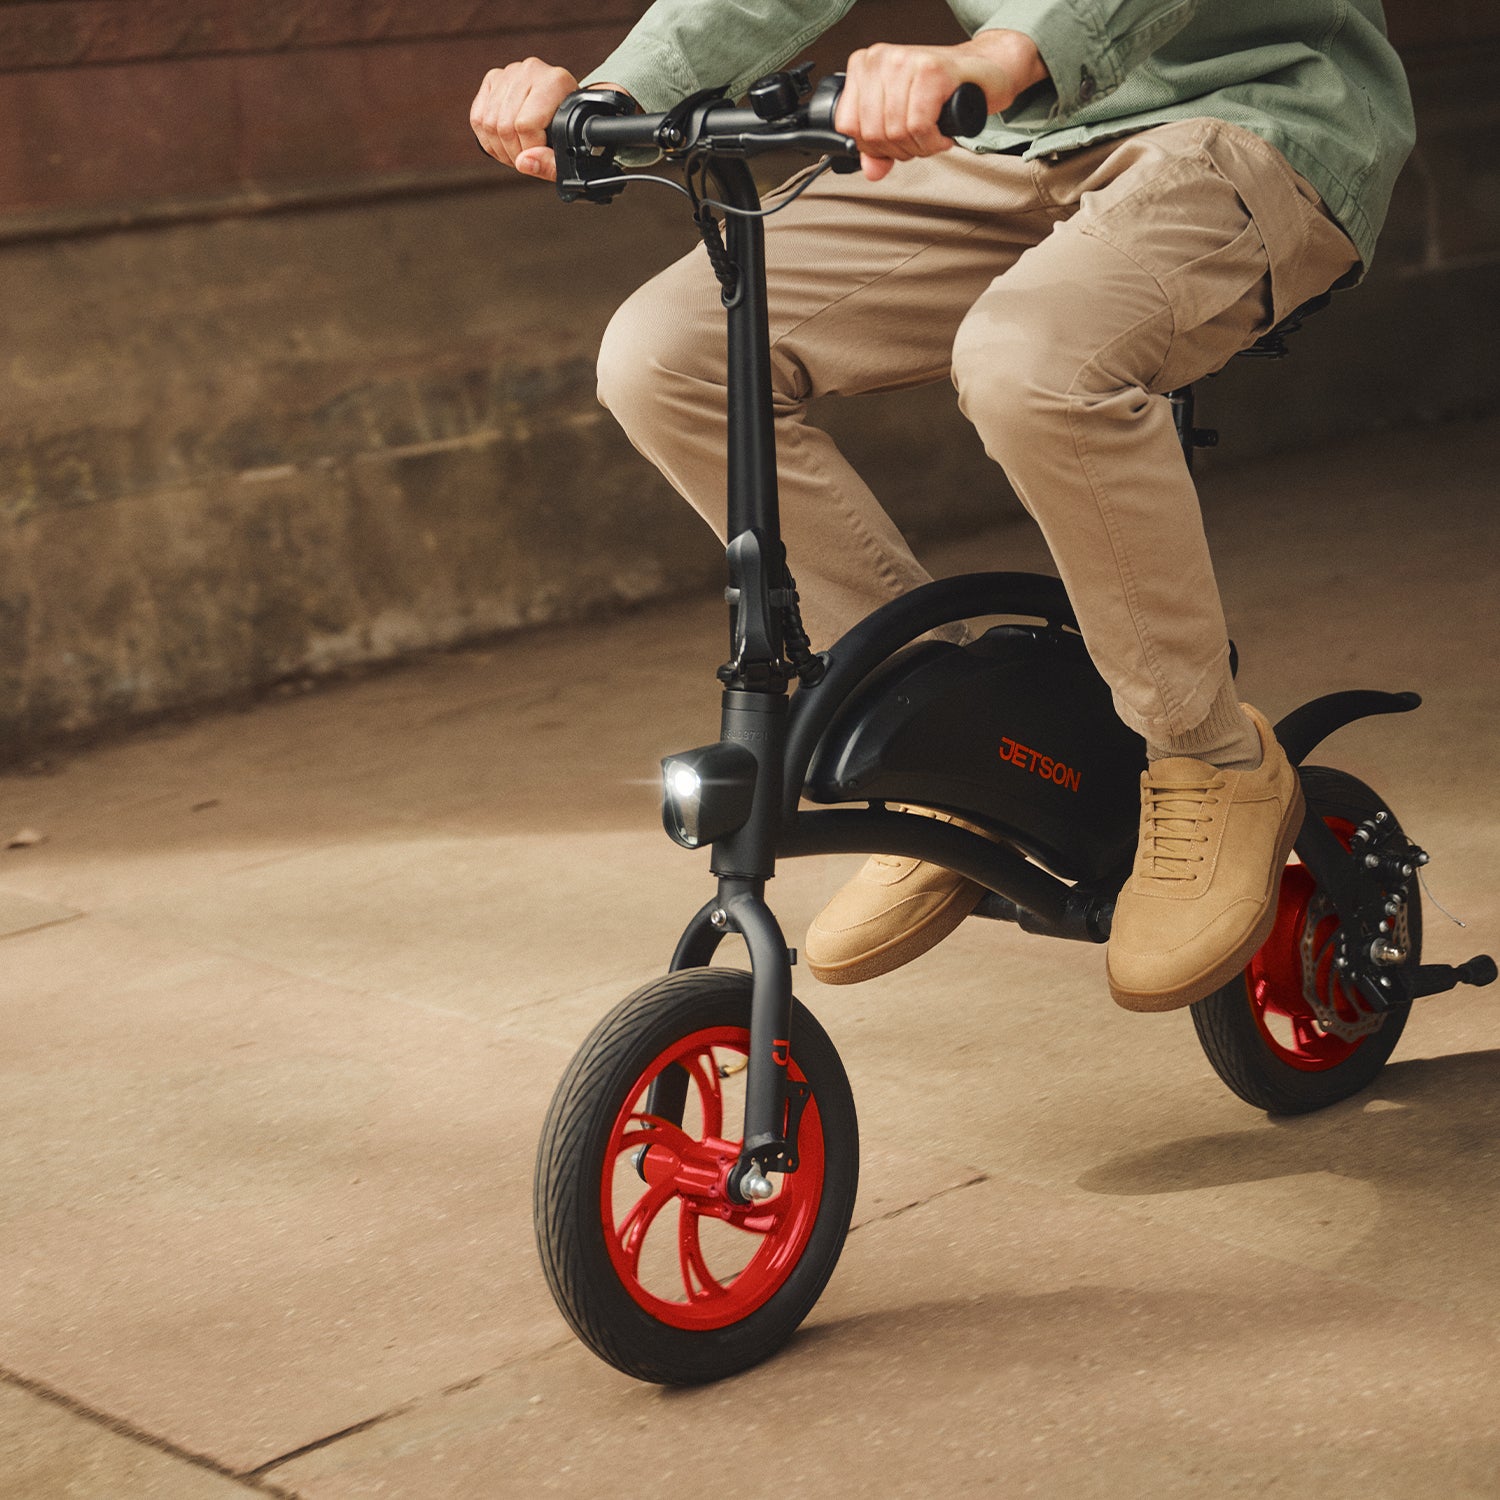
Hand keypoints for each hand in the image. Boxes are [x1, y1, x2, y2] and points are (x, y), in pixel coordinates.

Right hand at [471, 59, 632, 181]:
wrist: (565, 109)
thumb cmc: (569, 131)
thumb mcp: (568, 152)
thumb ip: (551, 163)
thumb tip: (524, 162)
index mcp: (555, 82)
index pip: (525, 125)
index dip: (529, 150)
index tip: (539, 157)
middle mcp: (531, 70)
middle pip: (504, 125)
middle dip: (513, 153)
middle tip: (525, 160)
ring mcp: (510, 72)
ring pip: (488, 123)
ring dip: (500, 149)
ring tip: (516, 154)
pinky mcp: (493, 79)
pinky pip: (477, 117)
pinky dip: (487, 139)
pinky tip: (503, 144)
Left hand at [835, 32, 1047, 180]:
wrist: (984, 71)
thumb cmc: (941, 92)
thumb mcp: (900, 120)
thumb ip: (879, 149)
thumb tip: (871, 172)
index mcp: (864, 66)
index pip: (847, 125)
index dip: (871, 148)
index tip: (893, 145)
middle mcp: (881, 58)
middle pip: (872, 133)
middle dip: (897, 150)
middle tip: (918, 143)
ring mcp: (904, 61)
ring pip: (896, 132)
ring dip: (918, 148)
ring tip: (932, 138)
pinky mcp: (931, 70)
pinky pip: (919, 126)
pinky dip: (932, 142)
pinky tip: (942, 136)